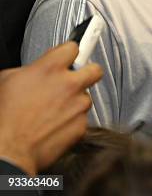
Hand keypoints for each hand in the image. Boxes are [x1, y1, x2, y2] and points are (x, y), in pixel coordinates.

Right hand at [0, 42, 102, 174]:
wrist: (8, 150)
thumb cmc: (4, 119)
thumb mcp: (8, 80)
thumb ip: (31, 70)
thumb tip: (37, 70)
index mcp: (50, 69)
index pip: (73, 47)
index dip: (69, 53)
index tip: (68, 56)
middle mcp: (69, 84)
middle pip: (94, 69)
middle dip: (86, 72)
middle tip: (75, 79)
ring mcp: (78, 105)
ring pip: (86, 97)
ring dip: (75, 101)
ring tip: (55, 110)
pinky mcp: (82, 125)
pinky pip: (82, 118)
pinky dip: (72, 121)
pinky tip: (55, 125)